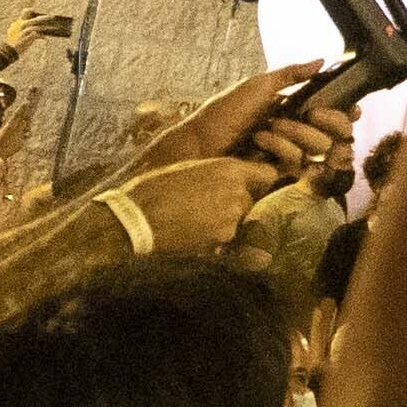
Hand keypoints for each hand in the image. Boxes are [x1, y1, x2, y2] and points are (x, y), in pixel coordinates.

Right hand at [124, 159, 268, 258]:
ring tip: (194, 217)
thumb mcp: (189, 167)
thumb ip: (216, 172)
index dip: (260, 179)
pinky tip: (191, 230)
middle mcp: (237, 192)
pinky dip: (214, 235)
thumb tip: (231, 177)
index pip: (267, 174)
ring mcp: (232, 217)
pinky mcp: (222, 238)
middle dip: (234, 202)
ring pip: (237, 218)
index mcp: (229, 169)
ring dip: (223, 219)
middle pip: (249, 199)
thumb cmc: (155, 187)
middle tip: (206, 203)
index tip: (252, 183)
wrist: (138, 218)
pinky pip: (226, 235)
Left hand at [130, 60, 340, 189]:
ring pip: (319, 147)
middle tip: (301, 114)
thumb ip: (291, 74)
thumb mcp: (257, 85)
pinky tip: (260, 146)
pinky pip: (300, 163)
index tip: (352, 109)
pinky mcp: (282, 173)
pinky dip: (281, 149)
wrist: (200, 145)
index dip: (344, 112)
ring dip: (293, 134)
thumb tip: (321, 60)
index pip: (334, 113)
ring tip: (263, 132)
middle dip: (321, 121)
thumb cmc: (223, 112)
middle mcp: (297, 132)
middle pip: (336, 132)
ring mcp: (290, 154)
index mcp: (294, 109)